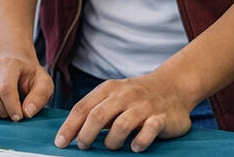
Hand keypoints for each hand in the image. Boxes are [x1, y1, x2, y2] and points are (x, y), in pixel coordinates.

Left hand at [53, 74, 192, 151]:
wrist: (173, 86)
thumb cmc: (136, 96)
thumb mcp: (114, 96)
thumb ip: (95, 110)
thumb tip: (71, 132)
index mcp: (109, 89)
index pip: (83, 107)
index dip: (69, 126)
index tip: (60, 142)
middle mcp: (125, 95)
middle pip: (98, 115)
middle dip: (86, 134)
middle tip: (83, 147)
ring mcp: (144, 106)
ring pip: (122, 124)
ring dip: (112, 140)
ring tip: (111, 147)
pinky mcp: (162, 117)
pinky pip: (149, 129)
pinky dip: (140, 141)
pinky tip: (134, 146)